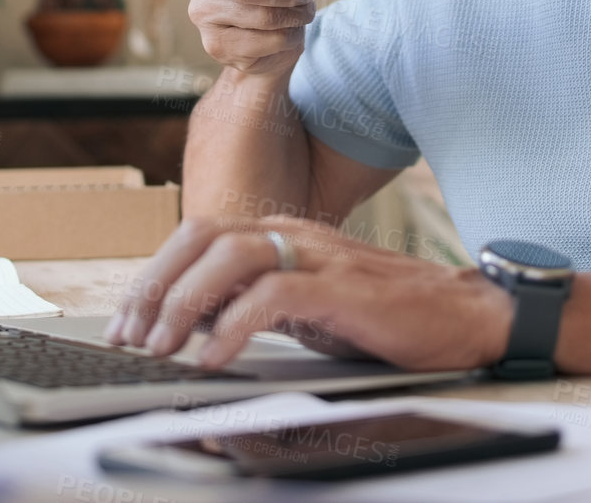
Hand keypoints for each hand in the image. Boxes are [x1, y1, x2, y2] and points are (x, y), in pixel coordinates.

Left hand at [103, 214, 512, 370]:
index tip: (126, 321)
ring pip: (228, 256)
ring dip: (184, 302)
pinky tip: (214, 358)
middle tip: (129, 336)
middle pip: (200, 237)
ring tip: (163, 347)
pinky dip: (234, 325)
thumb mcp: (307, 305)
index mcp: (281, 232)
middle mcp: (293, 233)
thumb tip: (197, 323)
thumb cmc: (385, 314)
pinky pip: (272, 295)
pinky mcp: (341, 288)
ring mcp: (317, 256)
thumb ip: (255, 302)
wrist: (463, 315)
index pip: (197, 235)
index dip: (154, 275)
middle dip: (154, 285)